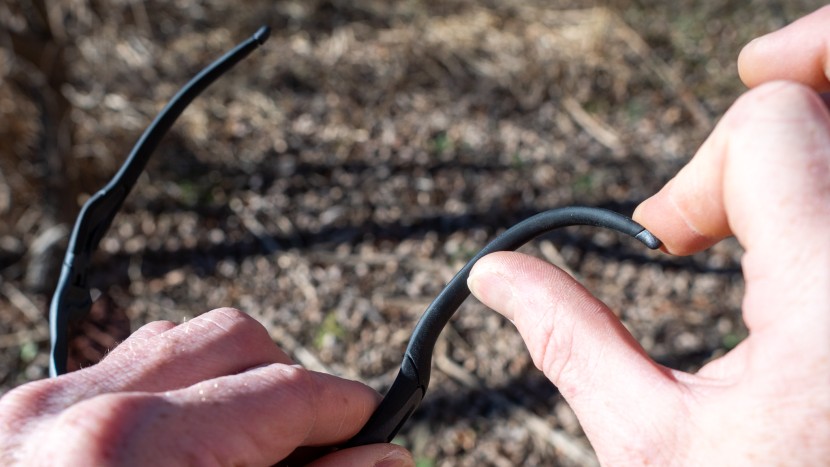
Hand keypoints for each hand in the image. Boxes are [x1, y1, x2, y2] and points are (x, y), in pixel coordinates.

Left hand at [0, 308, 412, 466]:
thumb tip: (383, 462)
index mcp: (135, 451)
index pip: (284, 391)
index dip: (347, 410)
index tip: (375, 433)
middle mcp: (77, 411)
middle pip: (234, 340)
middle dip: (286, 386)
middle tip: (308, 451)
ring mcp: (35, 411)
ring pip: (175, 342)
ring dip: (227, 383)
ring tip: (245, 451)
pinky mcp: (16, 422)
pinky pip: (120, 369)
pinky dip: (170, 396)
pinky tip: (182, 453)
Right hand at [468, 6, 829, 464]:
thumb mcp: (658, 448)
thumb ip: (570, 341)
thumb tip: (496, 276)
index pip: (770, 131)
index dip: (696, 175)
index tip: (665, 240)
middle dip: (798, 69)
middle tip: (761, 67)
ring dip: (825, 110)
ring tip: (772, 148)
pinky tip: (799, 201)